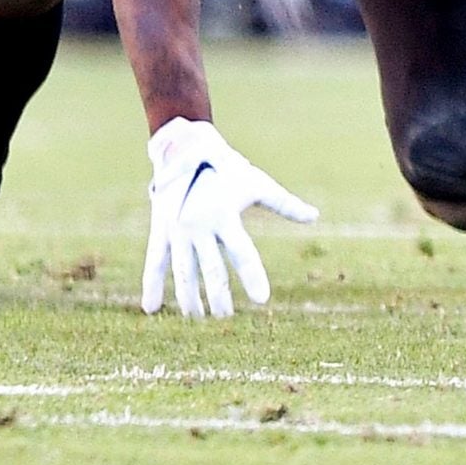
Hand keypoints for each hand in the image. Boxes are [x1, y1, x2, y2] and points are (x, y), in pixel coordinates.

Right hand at [141, 117, 317, 317]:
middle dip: (218, 296)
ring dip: (190, 298)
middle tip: (227, 317)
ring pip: (183, 271)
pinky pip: (155, 262)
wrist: (185, 147)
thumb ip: (284, 204)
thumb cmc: (227, 168)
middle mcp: (199, 225)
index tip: (263, 299)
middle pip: (211, 269)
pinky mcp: (161, 229)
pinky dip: (151, 286)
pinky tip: (150, 309)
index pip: (242, 252)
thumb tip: (315, 217)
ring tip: (198, 317)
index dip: (253, 276)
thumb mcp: (256, 183)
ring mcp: (177, 229)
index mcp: (225, 215)